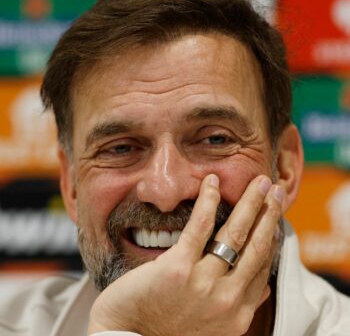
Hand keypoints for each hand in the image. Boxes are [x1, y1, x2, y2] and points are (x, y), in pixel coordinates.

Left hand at [88, 174, 282, 335]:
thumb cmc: (167, 330)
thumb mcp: (213, 326)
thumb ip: (239, 306)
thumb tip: (265, 289)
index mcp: (237, 313)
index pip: (262, 266)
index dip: (271, 236)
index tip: (274, 216)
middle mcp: (227, 299)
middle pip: (257, 246)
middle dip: (270, 214)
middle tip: (276, 189)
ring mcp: (203, 283)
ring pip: (234, 234)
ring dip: (250, 204)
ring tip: (259, 182)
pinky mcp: (178, 268)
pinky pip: (199, 227)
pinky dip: (207, 201)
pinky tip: (212, 182)